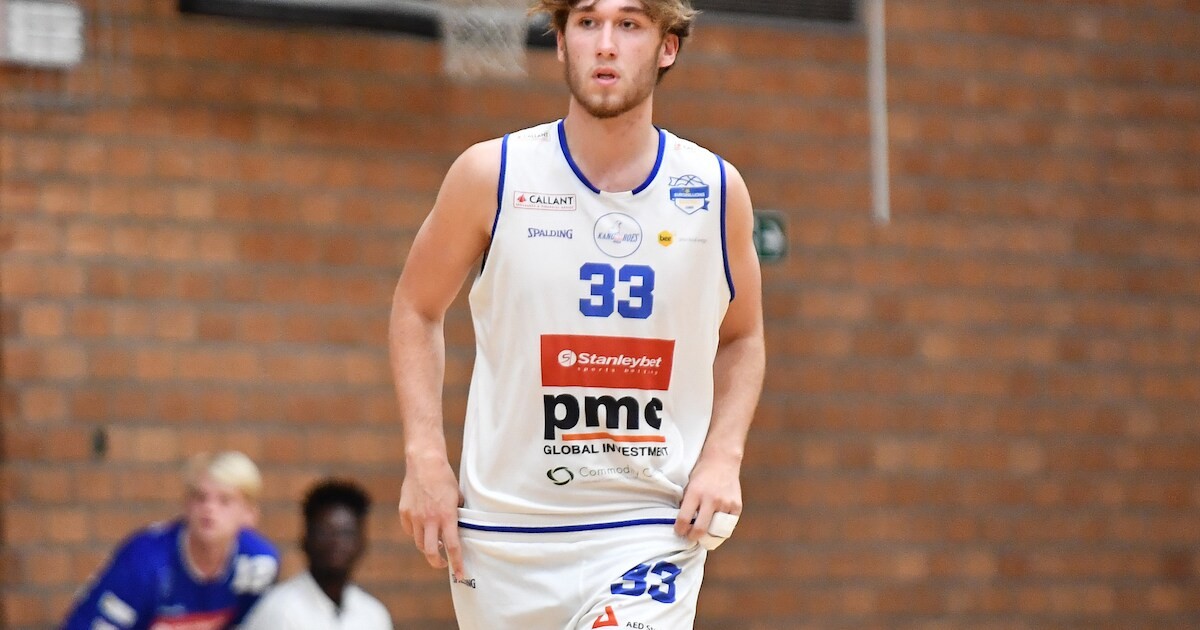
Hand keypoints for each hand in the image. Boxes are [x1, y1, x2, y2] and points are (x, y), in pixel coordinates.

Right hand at [398, 457, 464, 578]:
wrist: (424, 462)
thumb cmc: (444, 478)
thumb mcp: (457, 497)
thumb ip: (458, 514)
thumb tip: (461, 527)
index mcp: (446, 516)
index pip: (453, 546)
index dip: (457, 563)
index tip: (461, 575)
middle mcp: (429, 519)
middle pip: (431, 552)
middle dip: (438, 562)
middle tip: (443, 564)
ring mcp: (415, 516)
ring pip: (420, 543)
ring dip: (428, 547)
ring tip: (436, 544)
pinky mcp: (404, 512)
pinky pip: (411, 531)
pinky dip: (417, 534)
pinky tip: (423, 528)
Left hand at [674, 454, 742, 543]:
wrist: (722, 460)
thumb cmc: (702, 474)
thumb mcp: (690, 485)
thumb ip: (687, 503)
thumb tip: (683, 524)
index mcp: (695, 493)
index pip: (684, 519)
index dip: (680, 529)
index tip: (679, 532)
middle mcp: (711, 499)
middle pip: (700, 529)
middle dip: (693, 537)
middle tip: (690, 537)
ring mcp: (725, 503)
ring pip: (716, 530)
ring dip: (709, 535)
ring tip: (704, 535)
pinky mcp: (736, 506)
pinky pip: (729, 525)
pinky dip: (722, 528)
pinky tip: (716, 526)